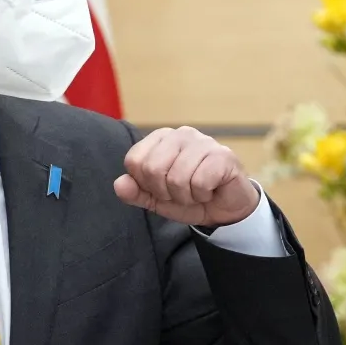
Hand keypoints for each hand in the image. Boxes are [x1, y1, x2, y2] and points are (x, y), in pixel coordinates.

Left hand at [115, 126, 261, 227]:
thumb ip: (136, 192)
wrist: (225, 210)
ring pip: (177, 178)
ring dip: (186, 196)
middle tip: (181, 193)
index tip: (163, 189)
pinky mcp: (223, 155)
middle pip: (153, 168)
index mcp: (162, 139)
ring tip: (197, 192)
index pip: (135, 161)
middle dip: (166, 192)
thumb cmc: (191, 198)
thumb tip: (120, 184)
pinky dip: (203, 195)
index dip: (146, 184)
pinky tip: (211, 190)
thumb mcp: (157, 199)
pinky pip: (199, 182)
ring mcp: (204, 142)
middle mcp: (181, 134)